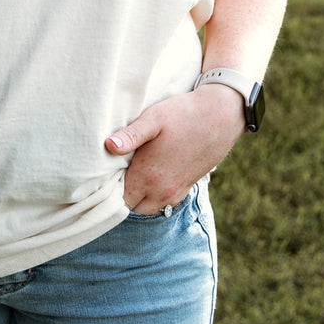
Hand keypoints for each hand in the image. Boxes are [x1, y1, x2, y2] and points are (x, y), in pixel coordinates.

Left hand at [105, 83, 246, 214]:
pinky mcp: (188, 187)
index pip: (118, 200)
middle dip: (121, 197)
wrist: (222, 115)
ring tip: (131, 177)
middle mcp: (162, 191)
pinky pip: (165, 204)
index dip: (107, 191)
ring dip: (138, 199)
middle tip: (114, 176)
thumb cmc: (184, 113)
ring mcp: (176, 192)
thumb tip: (108, 145)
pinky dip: (154, 198)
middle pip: (131, 208)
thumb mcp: (154, 118)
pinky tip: (151, 179)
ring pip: (148, 209)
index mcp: (148, 176)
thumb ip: (131, 135)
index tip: (101, 177)